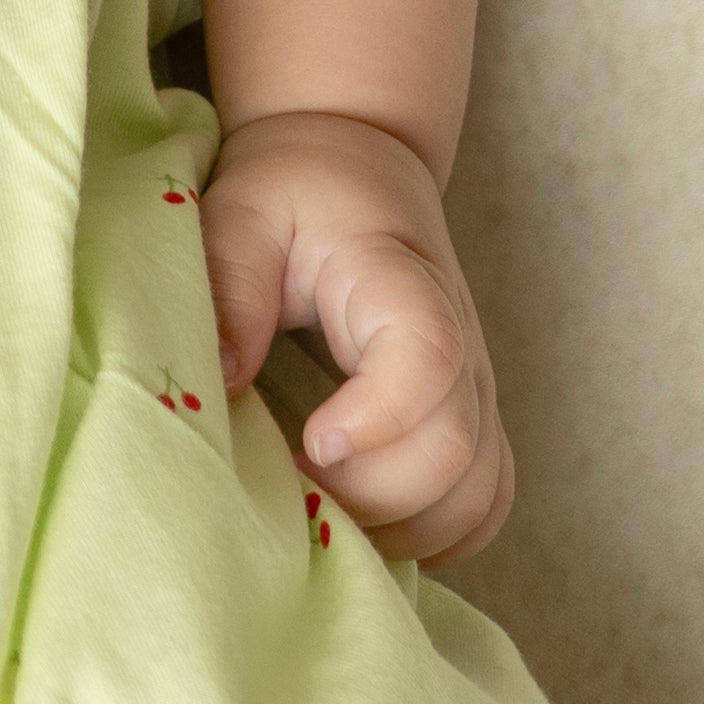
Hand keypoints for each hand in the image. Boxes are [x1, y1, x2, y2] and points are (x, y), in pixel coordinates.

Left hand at [197, 108, 513, 566]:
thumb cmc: (296, 189)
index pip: (428, 359)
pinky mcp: (472, 419)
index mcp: (400, 282)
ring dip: (397, 531)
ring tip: (314, 517)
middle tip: (282, 491)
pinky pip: (482, 505)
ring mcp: (474, 388)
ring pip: (474, 494)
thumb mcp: (246, 211)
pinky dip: (431, 537)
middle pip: (451, 450)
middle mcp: (460, 344)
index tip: (311, 442)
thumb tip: (221, 382)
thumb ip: (233, 285)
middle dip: (365, 496)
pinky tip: (361, 528)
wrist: (361, 166)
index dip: (379, 418)